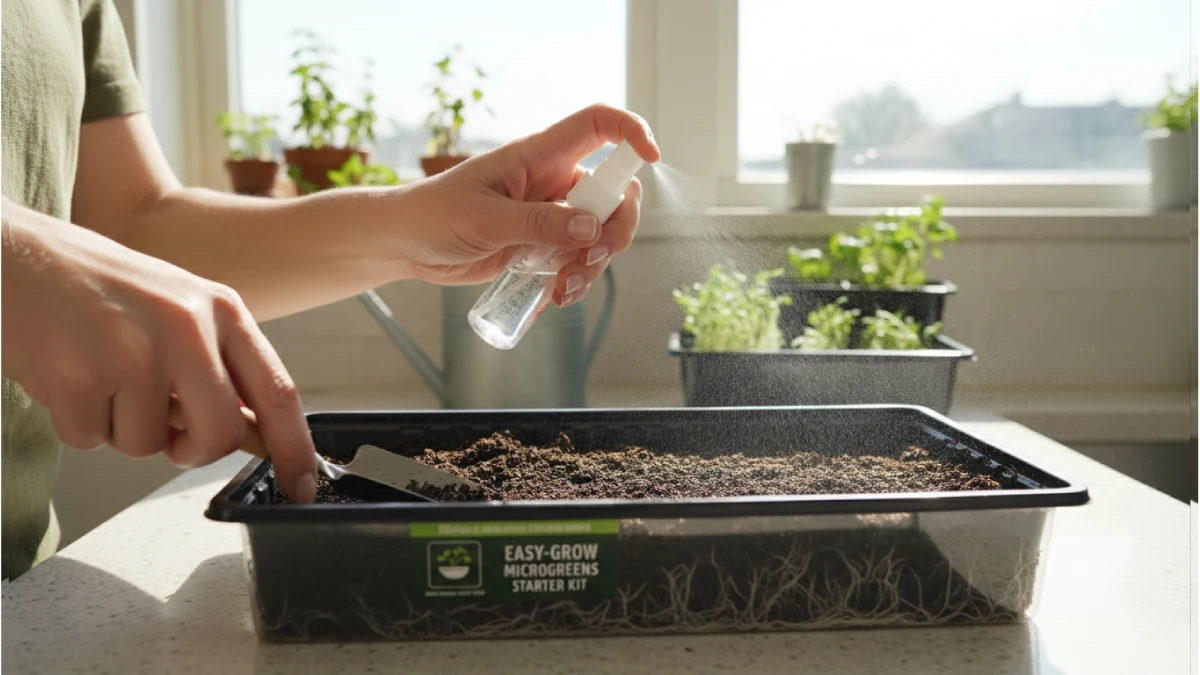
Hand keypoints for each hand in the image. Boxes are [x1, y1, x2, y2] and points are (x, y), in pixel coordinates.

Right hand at [1, 199, 317, 502]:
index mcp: (220, 309)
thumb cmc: (97, 286)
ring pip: (149, 444)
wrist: (13, 257)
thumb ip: (218, 364)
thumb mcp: (178, 307)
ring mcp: (132, 352)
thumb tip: (255, 433)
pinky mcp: (79, 377)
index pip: (278, 393)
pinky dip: (78, 421)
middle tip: (168, 429)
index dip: (294, 449)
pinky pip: (93, 439)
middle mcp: (185, 327)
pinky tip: (67, 374)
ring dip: (122, 426)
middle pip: (219, 433)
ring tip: (100, 372)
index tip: (302, 486)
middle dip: (193, 450)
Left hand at [398, 103, 659, 305]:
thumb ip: (539, 224)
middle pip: (614, 193)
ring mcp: (551, 215)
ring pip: (600, 234)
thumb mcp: (484, 219)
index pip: (597, 125)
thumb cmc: (434, 215)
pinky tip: (554, 296)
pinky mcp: (543, 245)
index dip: (631, 133)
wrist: (406, 245)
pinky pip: (579, 259)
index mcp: (539, 156)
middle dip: (615, 228)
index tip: (650, 160)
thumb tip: (590, 227)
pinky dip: (577, 280)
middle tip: (592, 257)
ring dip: (593, 264)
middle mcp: (553, 181)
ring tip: (562, 288)